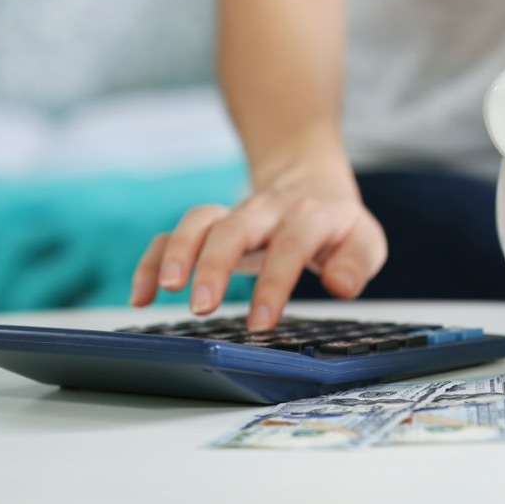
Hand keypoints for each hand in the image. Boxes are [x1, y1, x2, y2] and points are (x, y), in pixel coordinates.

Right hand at [129, 161, 386, 330]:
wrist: (308, 179)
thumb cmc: (335, 222)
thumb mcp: (364, 240)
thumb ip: (357, 262)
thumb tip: (341, 286)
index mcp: (308, 217)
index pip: (290, 246)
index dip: (274, 283)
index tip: (260, 324)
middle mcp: (266, 211)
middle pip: (235, 228)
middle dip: (215, 265)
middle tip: (202, 306)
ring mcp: (234, 214)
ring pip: (199, 221)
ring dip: (178, 253)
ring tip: (165, 290)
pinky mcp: (210, 224)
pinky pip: (173, 235)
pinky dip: (153, 261)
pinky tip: (140, 294)